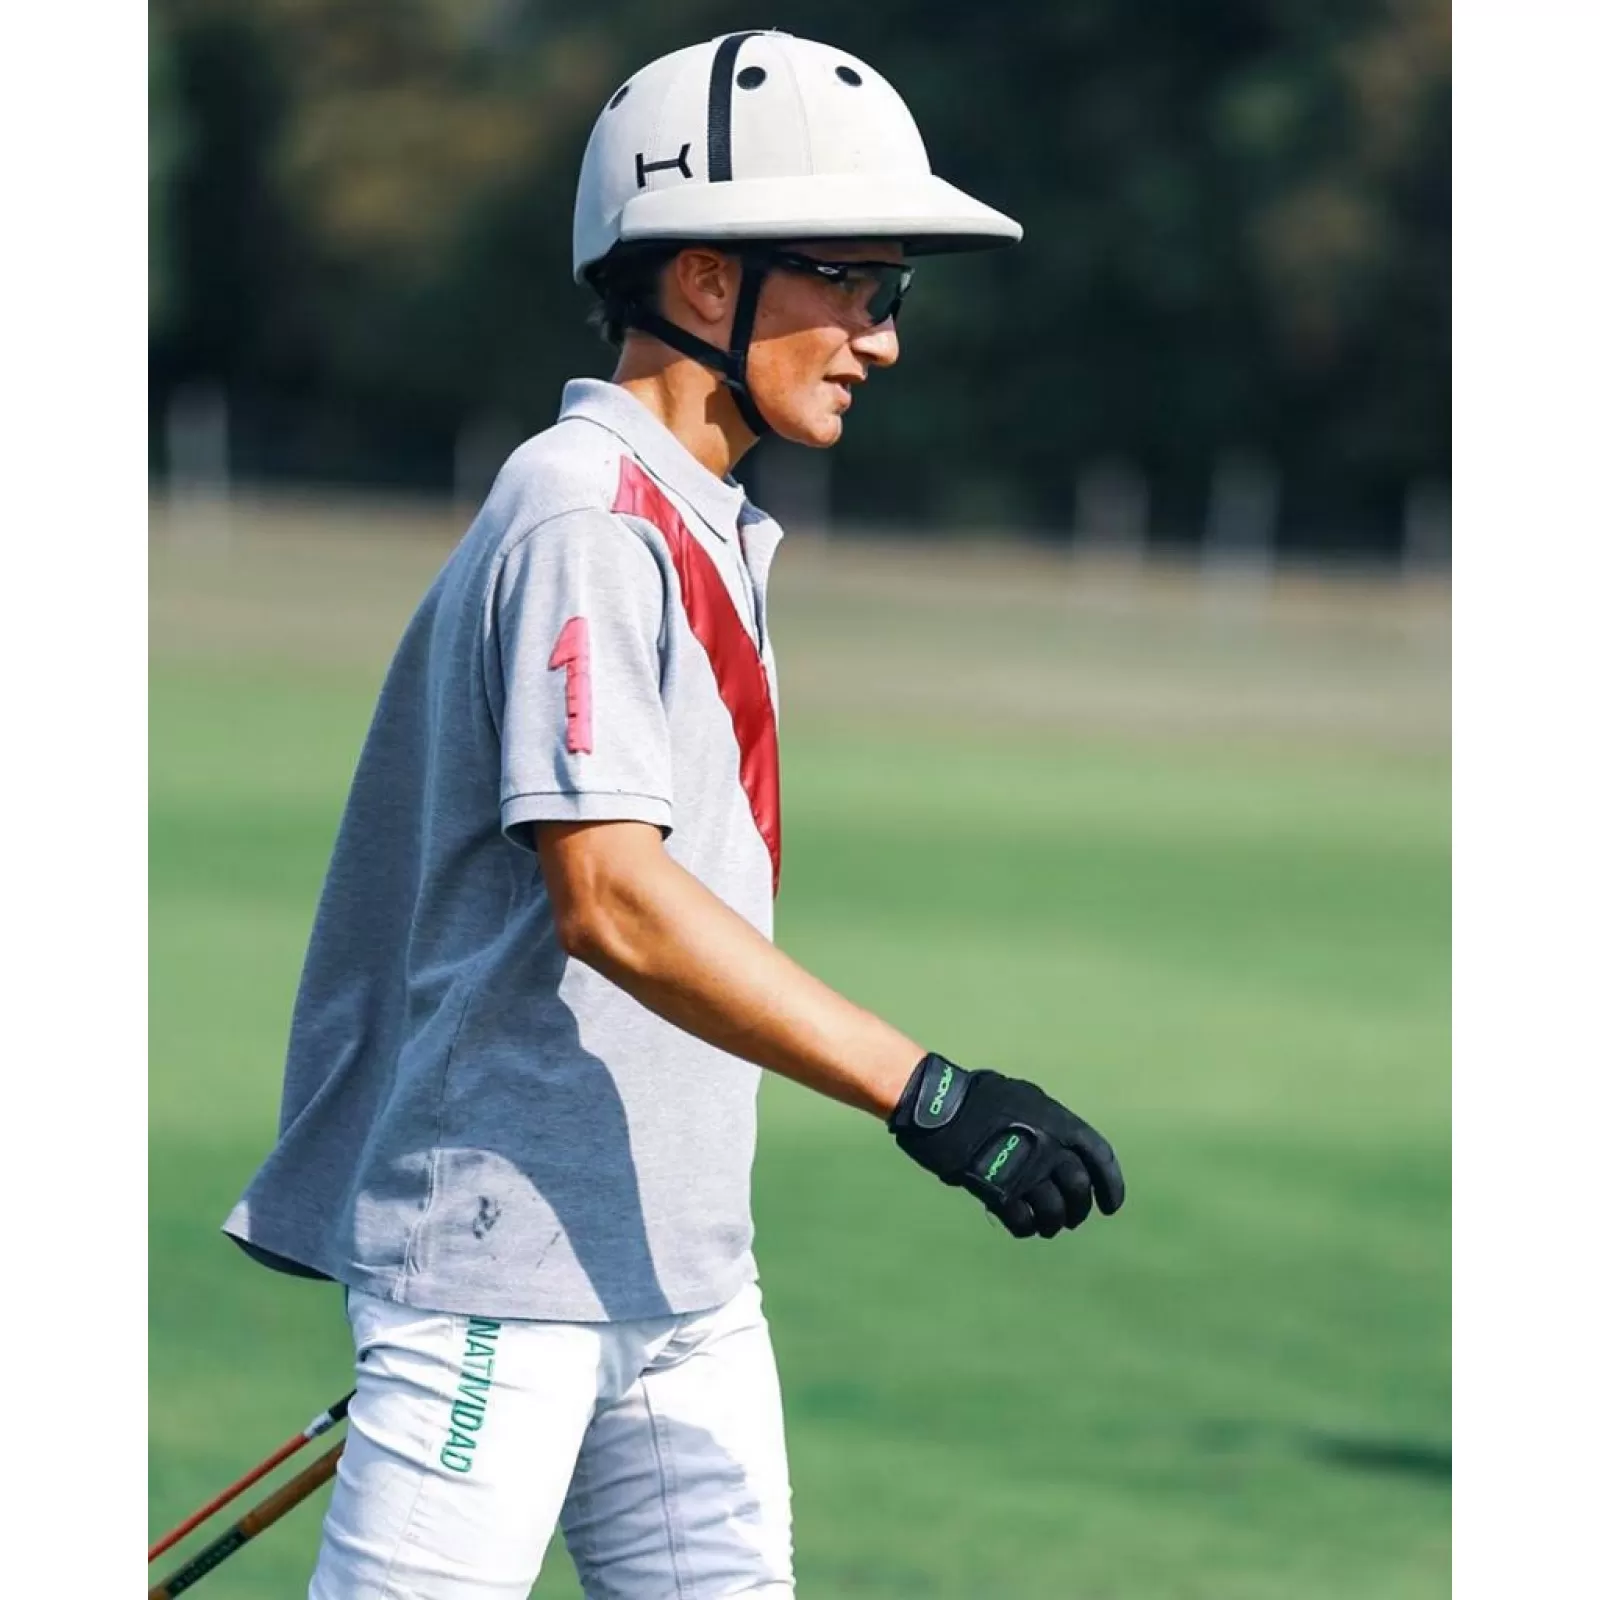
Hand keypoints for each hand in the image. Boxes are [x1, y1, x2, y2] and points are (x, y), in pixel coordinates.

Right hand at [888, 1053, 1125, 1238]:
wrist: (937, 1104)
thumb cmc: (975, 1097)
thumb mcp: (1023, 1099)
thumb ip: (1047, 1125)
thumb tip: (1064, 1152)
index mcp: (1058, 1120)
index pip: (1100, 1157)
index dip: (1111, 1185)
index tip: (1110, 1207)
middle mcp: (1048, 1145)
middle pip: (1078, 1189)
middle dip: (1078, 1209)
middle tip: (1070, 1219)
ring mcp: (1024, 1169)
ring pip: (1054, 1210)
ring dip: (1052, 1223)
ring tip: (1045, 1226)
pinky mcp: (997, 1189)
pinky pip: (1022, 1220)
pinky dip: (1025, 1228)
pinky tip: (1022, 1226)